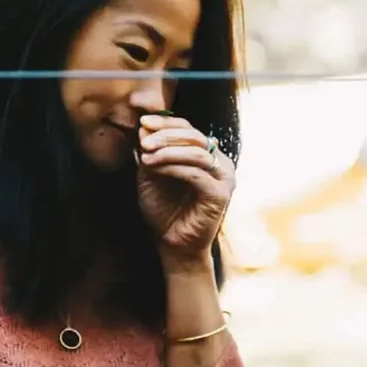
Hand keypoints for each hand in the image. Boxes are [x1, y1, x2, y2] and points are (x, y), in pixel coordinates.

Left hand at [135, 114, 235, 261]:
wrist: (172, 244)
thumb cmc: (163, 210)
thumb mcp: (150, 176)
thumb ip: (150, 153)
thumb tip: (143, 128)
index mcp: (205, 155)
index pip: (188, 129)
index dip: (166, 122)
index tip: (142, 121)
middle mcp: (219, 163)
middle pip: (194, 136)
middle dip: (166, 134)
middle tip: (143, 139)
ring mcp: (224, 178)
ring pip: (196, 152)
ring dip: (168, 150)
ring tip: (146, 154)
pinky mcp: (221, 194)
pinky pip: (196, 173)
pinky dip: (173, 166)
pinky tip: (154, 166)